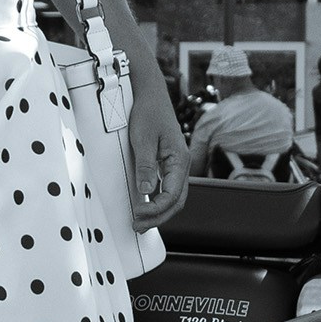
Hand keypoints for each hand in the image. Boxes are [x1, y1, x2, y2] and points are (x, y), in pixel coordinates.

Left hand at [128, 84, 188, 227]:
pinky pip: (168, 188)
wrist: (150, 94)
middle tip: (137, 227)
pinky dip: (158, 201)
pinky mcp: (168, 162)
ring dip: (158, 212)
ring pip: (174, 196)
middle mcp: (182, 165)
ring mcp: (176, 164)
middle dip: (158, 217)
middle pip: (176, 201)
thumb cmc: (148, 112)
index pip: (172, 195)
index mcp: (180, 159)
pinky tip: (145, 206)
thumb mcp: (142, 139)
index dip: (156, 209)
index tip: (137, 214)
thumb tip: (145, 192)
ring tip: (140, 222)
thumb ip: (145, 166)